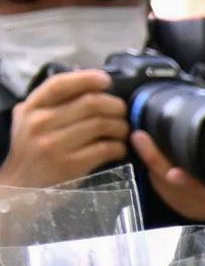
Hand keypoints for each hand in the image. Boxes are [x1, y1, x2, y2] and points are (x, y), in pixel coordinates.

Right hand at [2, 69, 131, 189]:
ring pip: (101, 125)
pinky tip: (119, 148)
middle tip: (122, 111)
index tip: (106, 80)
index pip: (60, 84)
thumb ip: (49, 104)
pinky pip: (105, 149)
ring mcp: (56, 144)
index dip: (86, 79)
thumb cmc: (30, 151)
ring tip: (123, 130)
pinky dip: (118, 147)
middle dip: (114, 105)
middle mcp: (41, 123)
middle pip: (89, 104)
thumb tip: (85, 85)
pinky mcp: (72, 165)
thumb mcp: (28, 121)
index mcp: (31, 108)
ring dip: (120, 126)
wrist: (21, 187)